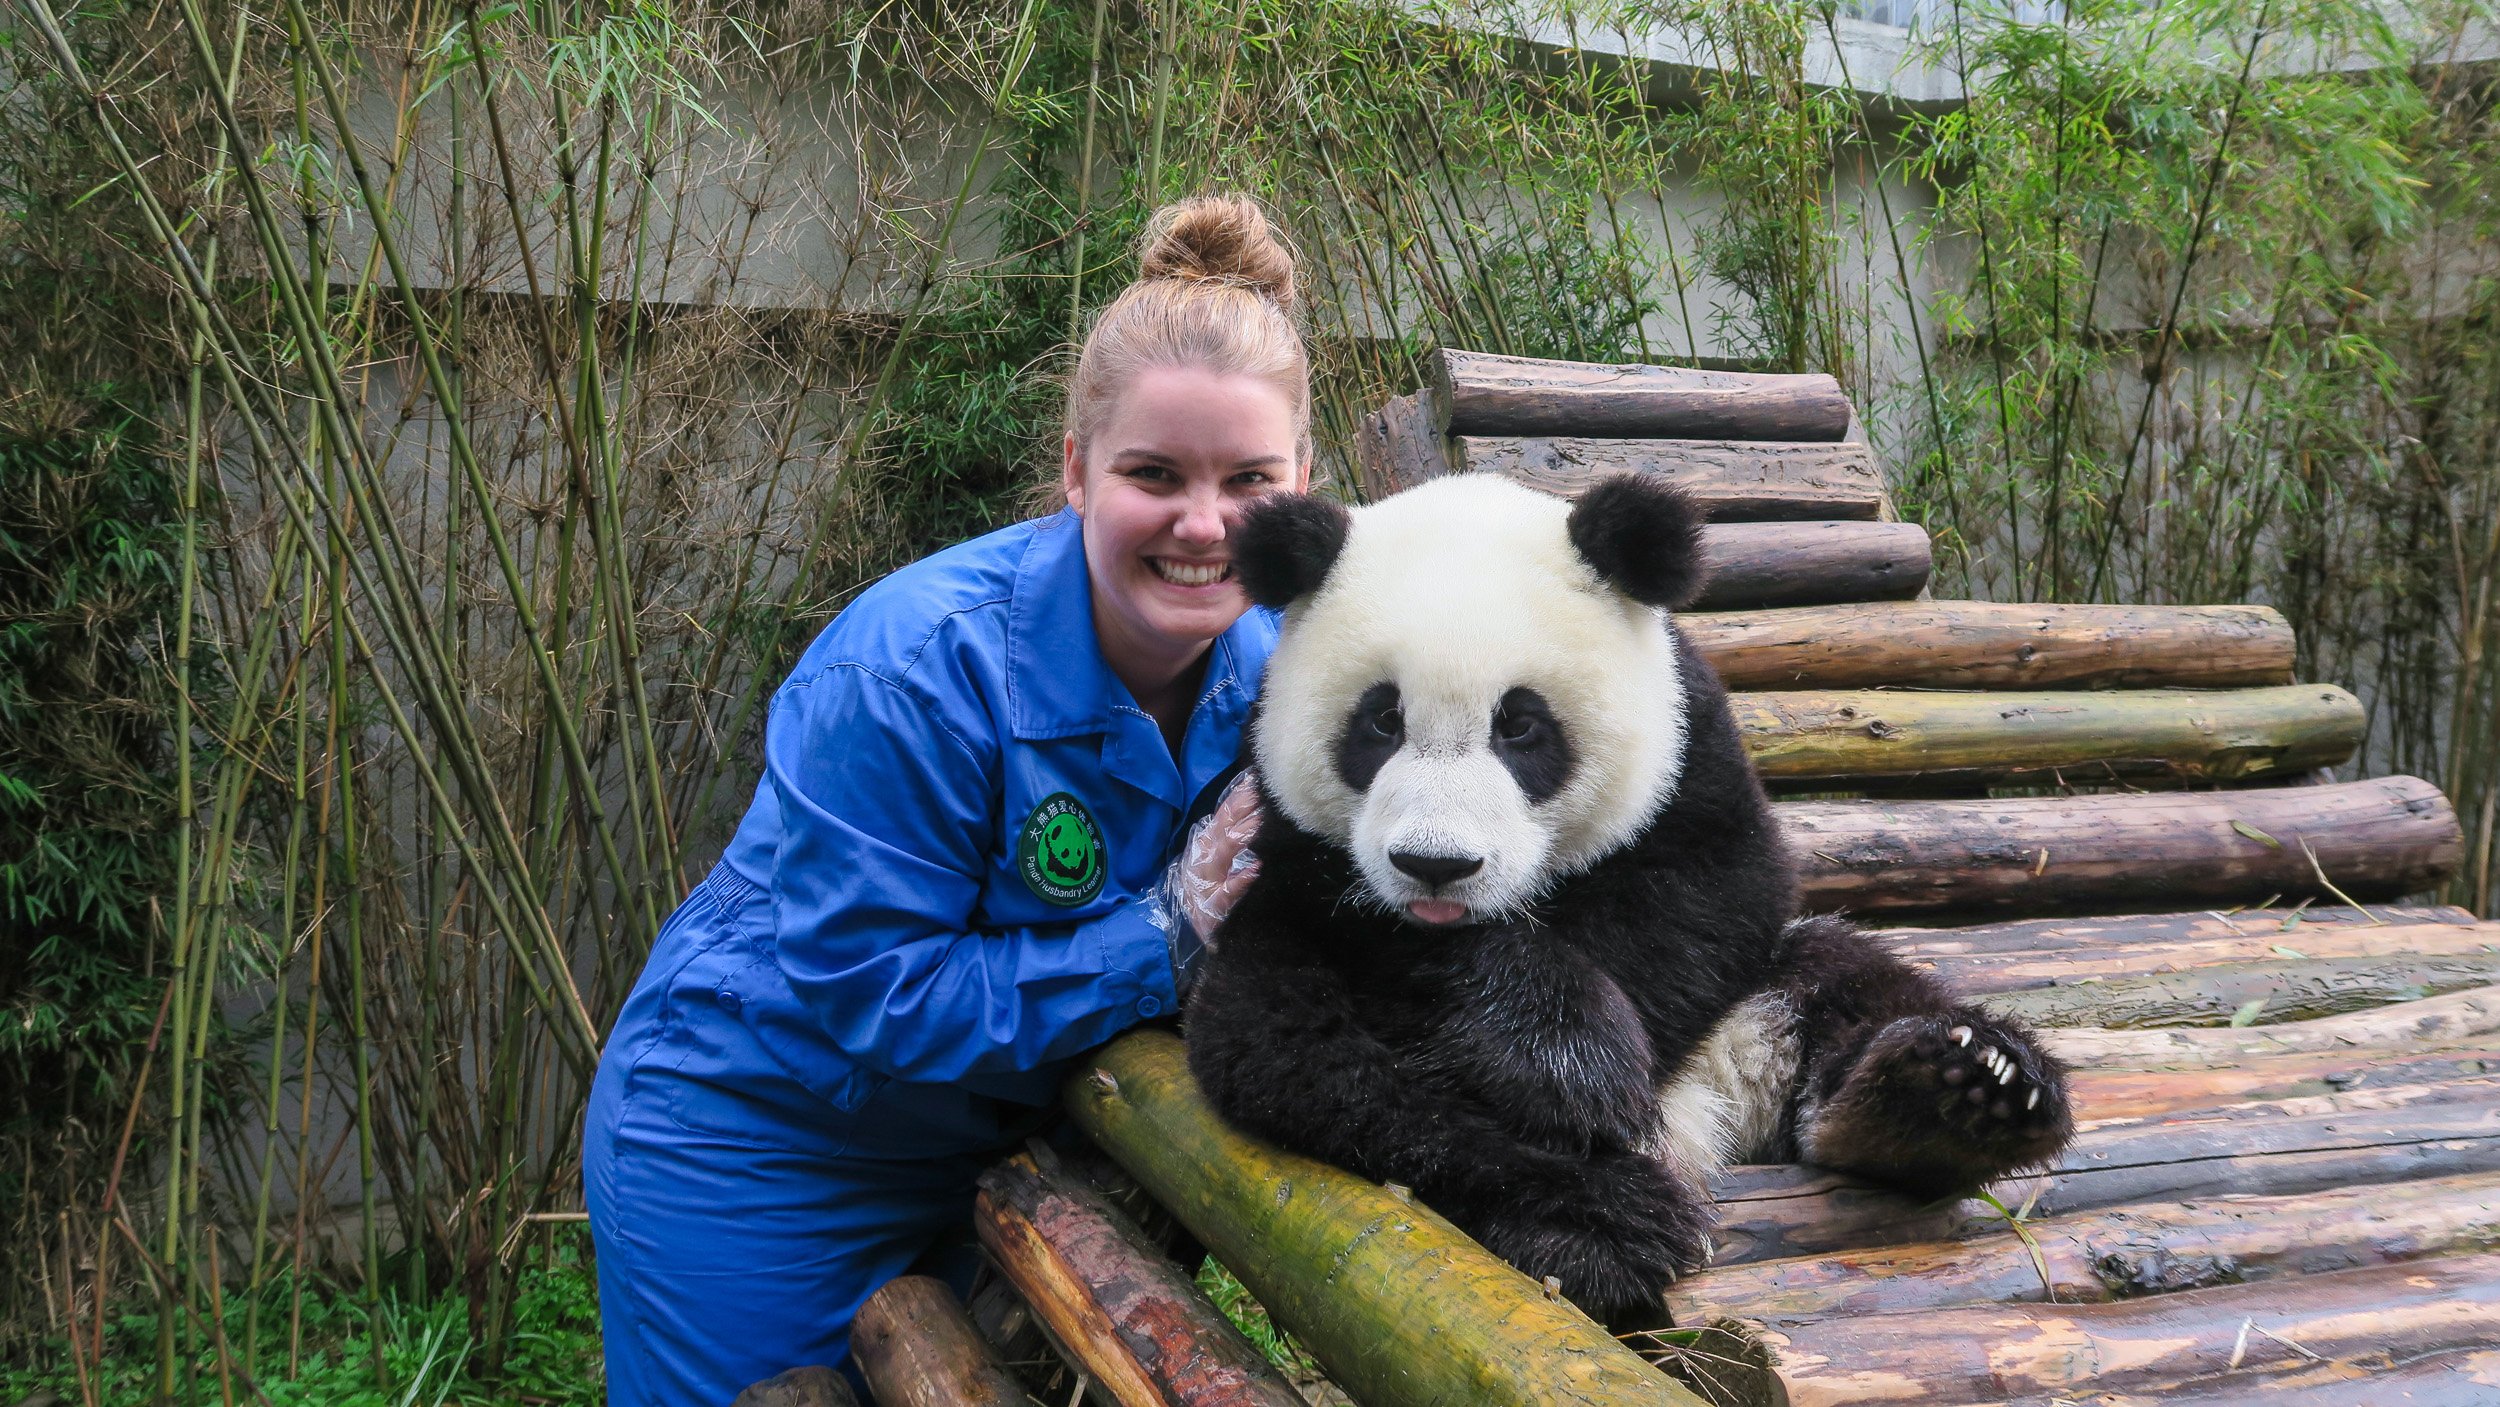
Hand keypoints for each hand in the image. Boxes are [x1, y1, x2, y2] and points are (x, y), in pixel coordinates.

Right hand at [1168, 772, 1263, 949]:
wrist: (1177, 931)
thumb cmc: (1197, 895)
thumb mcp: (1208, 864)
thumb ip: (1224, 842)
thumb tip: (1252, 820)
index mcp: (1204, 847)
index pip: (1222, 817)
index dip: (1237, 798)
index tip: (1254, 780)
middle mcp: (1203, 859)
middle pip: (1223, 828)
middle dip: (1241, 809)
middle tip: (1262, 792)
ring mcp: (1206, 881)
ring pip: (1224, 854)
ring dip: (1241, 836)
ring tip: (1259, 822)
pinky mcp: (1212, 905)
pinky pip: (1227, 892)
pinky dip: (1240, 880)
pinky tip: (1255, 868)